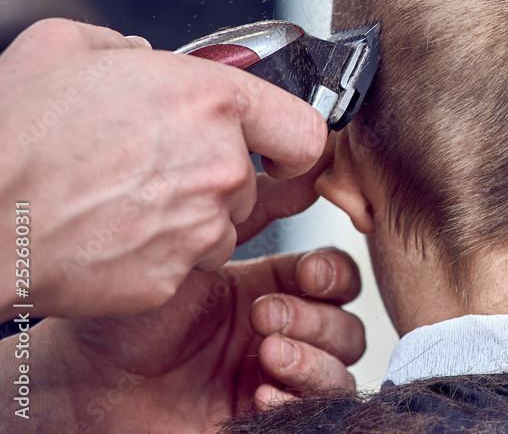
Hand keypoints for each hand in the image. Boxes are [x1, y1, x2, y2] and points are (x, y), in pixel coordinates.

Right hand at [0, 18, 326, 316]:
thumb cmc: (14, 136)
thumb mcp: (64, 48)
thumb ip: (124, 46)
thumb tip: (139, 54)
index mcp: (209, 100)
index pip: (304, 130)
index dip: (293, 142)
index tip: (282, 151)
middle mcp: (219, 165)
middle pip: (248, 181)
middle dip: (212, 177)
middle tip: (152, 168)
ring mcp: (200, 226)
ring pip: (218, 226)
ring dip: (186, 217)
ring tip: (120, 202)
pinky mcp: (172, 275)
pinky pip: (183, 264)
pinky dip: (155, 254)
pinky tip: (108, 234)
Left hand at [0, 240, 363, 432]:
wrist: (88, 383)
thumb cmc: (127, 319)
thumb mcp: (196, 250)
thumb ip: (253, 209)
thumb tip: (305, 170)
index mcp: (272, 288)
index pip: (337, 279)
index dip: (332, 276)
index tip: (307, 274)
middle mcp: (280, 332)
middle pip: (347, 325)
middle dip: (316, 319)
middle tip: (264, 315)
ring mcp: (275, 377)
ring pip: (340, 370)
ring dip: (312, 359)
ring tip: (267, 352)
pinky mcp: (265, 418)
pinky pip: (314, 411)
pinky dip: (295, 398)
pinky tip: (259, 390)